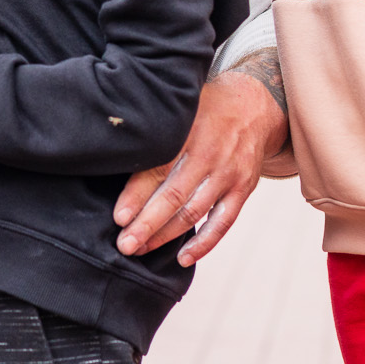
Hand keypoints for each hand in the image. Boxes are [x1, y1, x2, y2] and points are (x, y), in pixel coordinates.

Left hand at [114, 65, 288, 265]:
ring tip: (140, 249)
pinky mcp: (243, 189)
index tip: (119, 216)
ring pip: (194, 212)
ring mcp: (228, 173)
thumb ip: (154, 126)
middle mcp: (209, 153)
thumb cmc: (205, 107)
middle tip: (124, 244)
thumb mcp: (179, 106)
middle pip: (174, 195)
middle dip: (146, 223)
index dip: (137, 194)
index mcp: (188, 131)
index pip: (158, 167)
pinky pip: (223, 222)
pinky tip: (182, 257)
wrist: (254, 105)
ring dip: (165, 235)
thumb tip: (110, 146)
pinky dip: (204, 243)